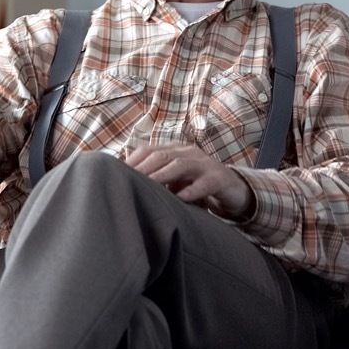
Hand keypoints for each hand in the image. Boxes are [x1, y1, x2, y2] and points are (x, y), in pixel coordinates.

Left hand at [124, 144, 255, 220]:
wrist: (233, 189)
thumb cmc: (197, 185)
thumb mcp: (175, 179)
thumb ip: (155, 178)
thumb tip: (123, 183)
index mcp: (176, 151)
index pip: (150, 150)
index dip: (133, 161)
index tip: (115, 174)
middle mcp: (189, 153)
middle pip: (162, 156)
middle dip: (143, 168)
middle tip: (126, 182)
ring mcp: (205, 164)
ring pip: (180, 165)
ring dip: (162, 176)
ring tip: (147, 186)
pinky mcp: (219, 179)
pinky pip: (204, 183)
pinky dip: (191, 190)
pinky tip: (179, 199)